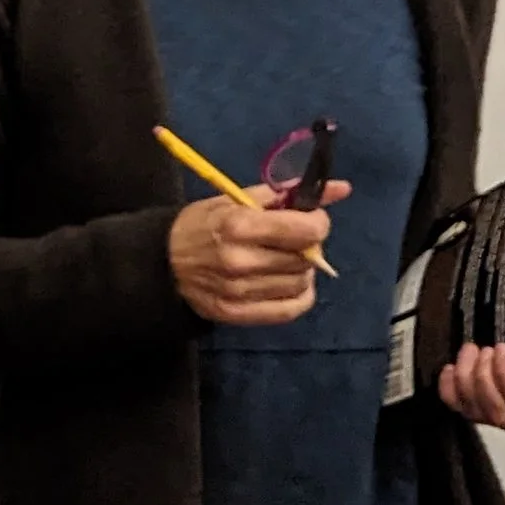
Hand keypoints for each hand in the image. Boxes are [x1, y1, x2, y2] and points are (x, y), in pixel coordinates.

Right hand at [169, 181, 349, 326]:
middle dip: (309, 246)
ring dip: (301, 270)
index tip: (309, 219)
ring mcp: (239, 292)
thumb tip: (343, 189)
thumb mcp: (237, 199)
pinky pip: (290, 309)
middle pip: (306, 258)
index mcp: (240, 226)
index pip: (307, 231)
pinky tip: (285, 282)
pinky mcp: (237, 314)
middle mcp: (241, 262)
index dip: (318, 223)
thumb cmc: (202, 224)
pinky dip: (298, 295)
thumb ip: (288, 194)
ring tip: (283, 260)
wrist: (161, 262)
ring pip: (301, 283)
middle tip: (292, 240)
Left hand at [439, 344, 504, 432]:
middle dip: (484, 377)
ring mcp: (499, 415)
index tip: (501, 348)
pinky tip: (450, 369)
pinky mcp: (478, 409)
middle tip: (484, 350)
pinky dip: (448, 389)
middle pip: (498, 412)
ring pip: (475, 411)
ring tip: (470, 351)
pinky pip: (457, 408)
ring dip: (465, 379)